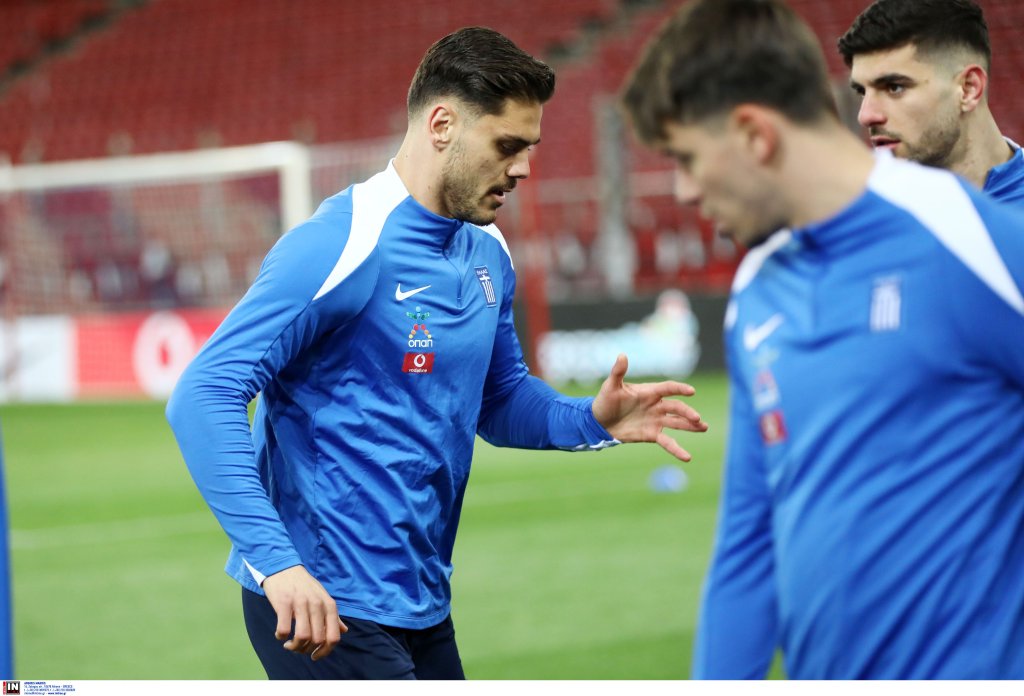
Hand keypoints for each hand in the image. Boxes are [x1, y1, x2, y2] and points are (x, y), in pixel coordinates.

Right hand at [262, 565, 347, 660]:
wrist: (283, 567)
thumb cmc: (304, 585)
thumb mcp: (322, 597)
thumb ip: (333, 615)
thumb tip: (344, 630)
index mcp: (329, 605)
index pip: (334, 637)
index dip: (325, 652)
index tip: (315, 655)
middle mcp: (317, 604)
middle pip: (317, 640)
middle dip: (307, 650)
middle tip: (298, 648)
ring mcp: (300, 603)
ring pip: (302, 637)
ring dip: (294, 647)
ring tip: (289, 644)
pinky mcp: (283, 603)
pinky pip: (283, 629)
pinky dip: (280, 637)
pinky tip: (279, 634)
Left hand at [591, 354, 707, 461]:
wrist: (598, 422)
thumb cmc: (604, 401)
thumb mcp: (610, 386)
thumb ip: (618, 372)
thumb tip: (622, 355)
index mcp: (649, 391)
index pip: (668, 388)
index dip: (679, 389)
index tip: (691, 391)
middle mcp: (656, 405)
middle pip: (676, 407)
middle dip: (687, 413)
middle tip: (697, 418)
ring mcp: (656, 420)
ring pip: (677, 423)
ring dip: (691, 426)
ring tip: (704, 428)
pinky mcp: (652, 434)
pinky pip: (667, 442)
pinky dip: (677, 449)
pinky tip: (687, 457)